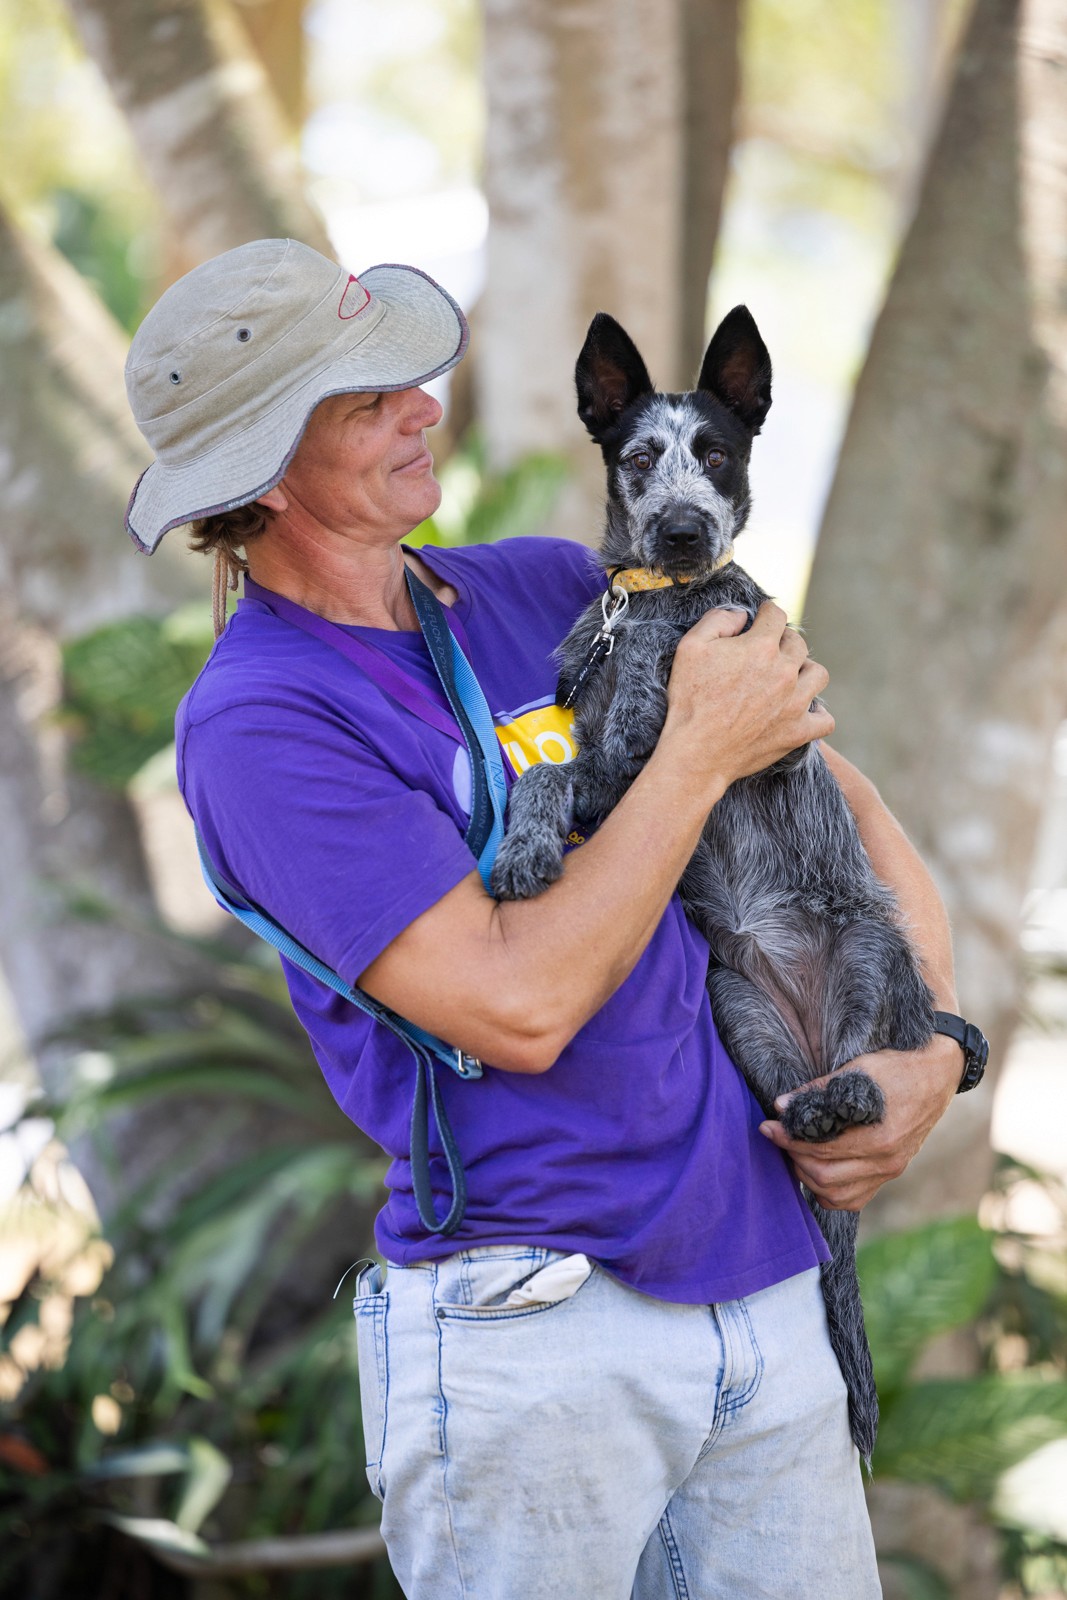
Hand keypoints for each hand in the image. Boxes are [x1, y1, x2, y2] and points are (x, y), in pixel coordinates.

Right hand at [662, 602, 833, 792]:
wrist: (697, 753)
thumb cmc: (690, 700)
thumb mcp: (690, 647)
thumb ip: (718, 620)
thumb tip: (741, 615)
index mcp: (761, 647)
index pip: (776, 615)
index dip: (765, 614)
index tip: (760, 619)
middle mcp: (785, 671)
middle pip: (797, 643)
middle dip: (782, 642)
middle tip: (766, 652)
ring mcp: (795, 703)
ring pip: (818, 674)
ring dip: (805, 671)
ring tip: (788, 678)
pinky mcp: (798, 732)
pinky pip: (825, 720)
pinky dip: (817, 714)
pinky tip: (801, 711)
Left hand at [757, 1034, 960, 1209]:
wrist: (937, 1075)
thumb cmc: (897, 1067)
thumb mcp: (858, 1070)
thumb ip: (819, 1090)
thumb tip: (781, 1105)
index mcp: (879, 1137)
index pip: (821, 1148)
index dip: (789, 1138)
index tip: (769, 1126)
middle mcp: (886, 1161)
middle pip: (825, 1176)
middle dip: (794, 1157)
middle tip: (778, 1137)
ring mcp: (890, 1170)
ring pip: (836, 1194)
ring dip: (808, 1176)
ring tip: (794, 1152)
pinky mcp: (890, 1173)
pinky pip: (853, 1199)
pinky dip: (829, 1192)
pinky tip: (816, 1171)